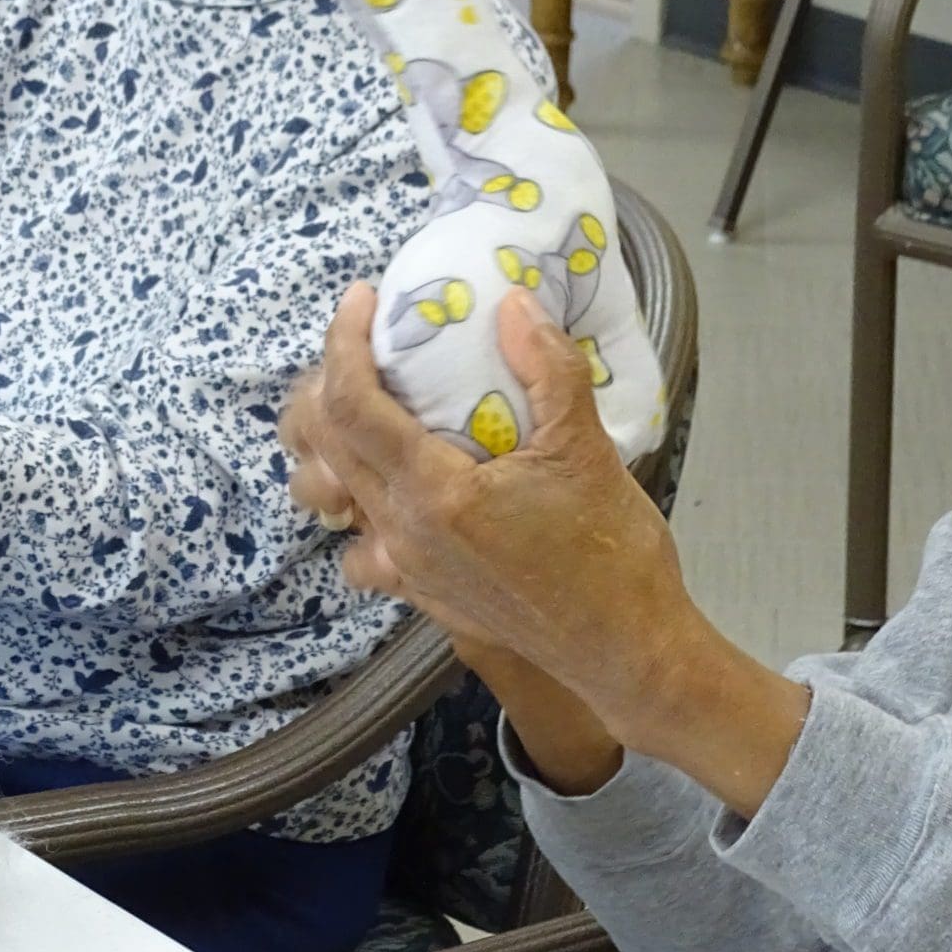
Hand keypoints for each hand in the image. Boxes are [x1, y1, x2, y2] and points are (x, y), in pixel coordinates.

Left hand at [282, 324, 627, 792]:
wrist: (626, 651)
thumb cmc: (612, 554)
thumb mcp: (587, 449)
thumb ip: (549, 370)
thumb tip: (514, 304)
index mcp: (434, 494)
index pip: (351, 407)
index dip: (343, 343)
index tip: (361, 299)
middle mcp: (403, 535)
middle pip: (325, 445)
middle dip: (330, 380)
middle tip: (367, 340)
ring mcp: (408, 571)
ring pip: (331, 498)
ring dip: (332, 446)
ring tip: (368, 406)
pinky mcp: (423, 594)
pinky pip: (363, 544)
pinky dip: (361, 504)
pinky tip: (399, 486)